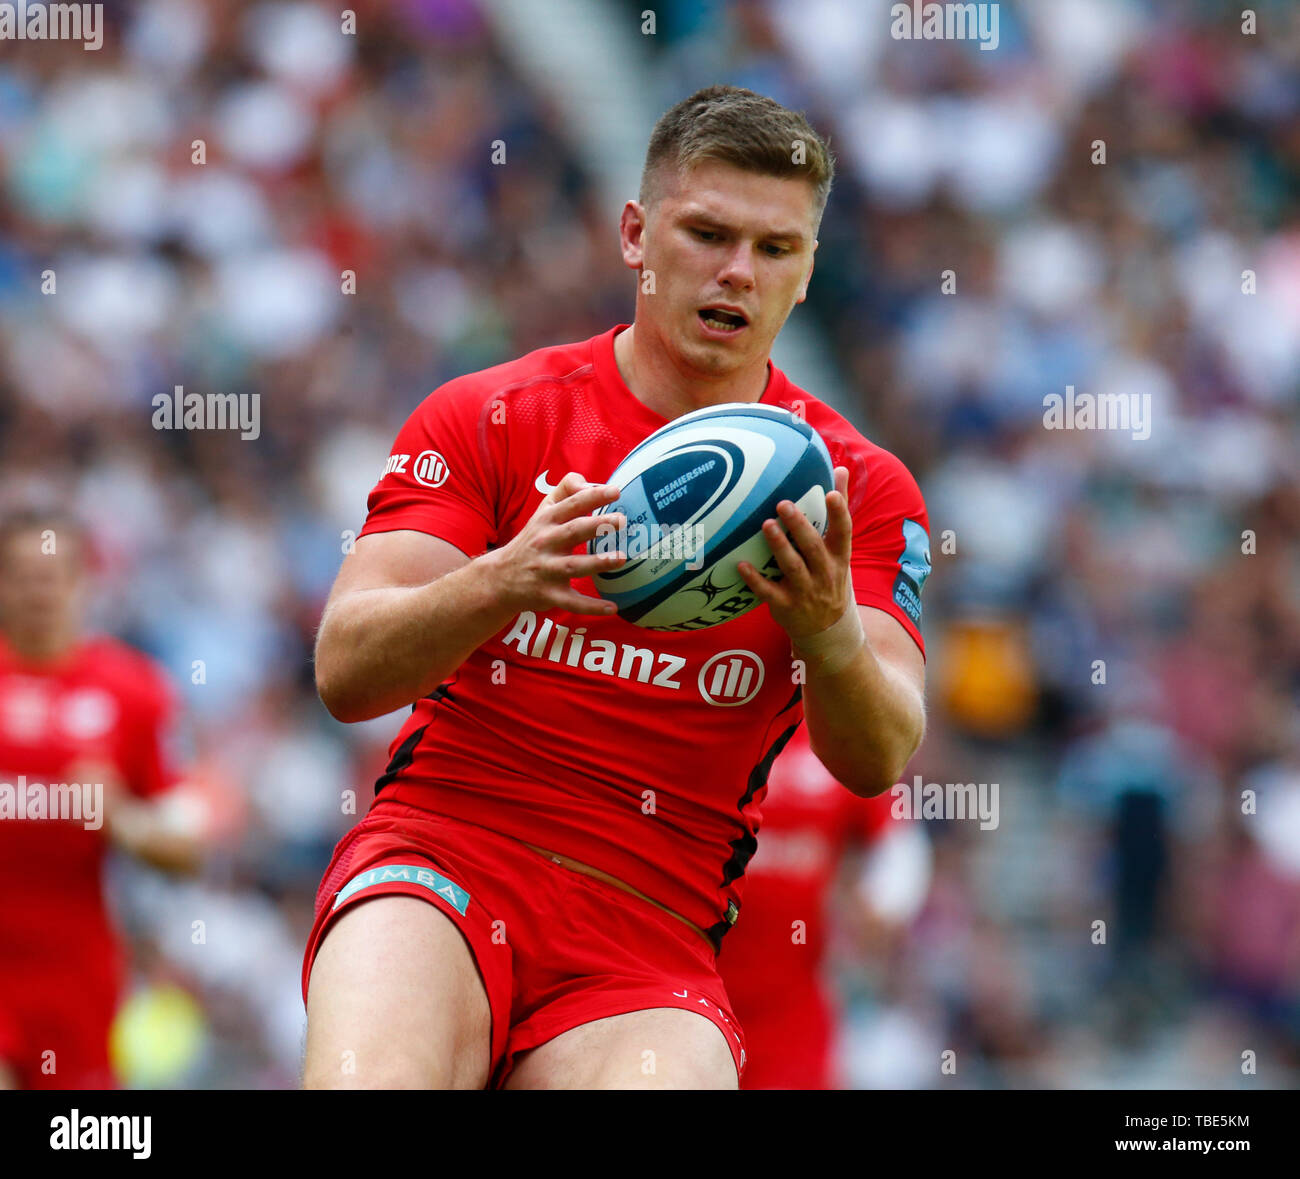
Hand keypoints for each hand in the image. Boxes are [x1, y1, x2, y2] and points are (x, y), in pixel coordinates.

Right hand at [488, 471, 627, 615]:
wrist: (500, 578)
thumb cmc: (532, 540)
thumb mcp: (542, 512)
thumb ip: (565, 491)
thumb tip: (590, 482)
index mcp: (547, 520)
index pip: (571, 504)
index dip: (593, 496)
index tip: (616, 492)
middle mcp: (546, 543)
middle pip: (573, 531)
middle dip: (597, 525)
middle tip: (622, 520)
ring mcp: (546, 570)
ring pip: (573, 566)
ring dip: (597, 563)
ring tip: (621, 558)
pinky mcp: (548, 594)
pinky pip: (572, 602)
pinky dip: (591, 606)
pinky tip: (613, 608)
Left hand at [737, 465, 853, 640]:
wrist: (827, 628)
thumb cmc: (830, 576)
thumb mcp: (840, 550)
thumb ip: (838, 511)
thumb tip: (840, 470)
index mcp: (839, 557)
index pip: (843, 532)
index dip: (839, 513)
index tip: (831, 493)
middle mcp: (824, 573)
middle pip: (813, 547)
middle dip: (799, 526)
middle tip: (782, 503)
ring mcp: (805, 591)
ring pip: (792, 567)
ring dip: (779, 547)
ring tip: (766, 526)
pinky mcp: (785, 606)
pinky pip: (768, 592)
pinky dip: (755, 580)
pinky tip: (741, 565)